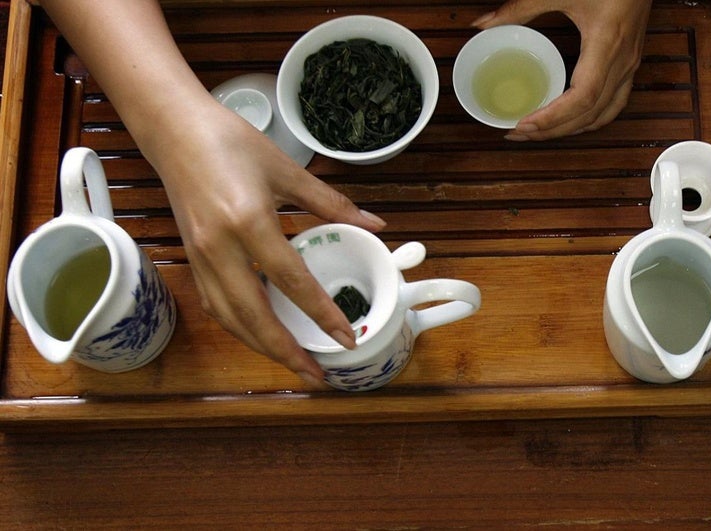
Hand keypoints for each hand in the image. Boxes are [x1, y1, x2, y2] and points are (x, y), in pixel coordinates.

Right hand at [153, 100, 385, 384]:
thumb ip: (332, 204)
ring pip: (230, 318)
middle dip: (286, 352)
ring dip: (261, 346)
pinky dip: (239, 326)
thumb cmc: (231, 142)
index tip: (346, 337)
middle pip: (253, 316)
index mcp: (248, 222)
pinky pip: (215, 304)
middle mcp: (220, 248)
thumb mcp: (287, 170)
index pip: (292, 281)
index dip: (321, 313)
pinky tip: (258, 332)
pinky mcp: (191, 259)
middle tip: (316, 374)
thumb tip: (374, 226)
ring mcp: (200, 257)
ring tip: (291, 362)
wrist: (174, 130)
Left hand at [473, 0, 652, 139]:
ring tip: (537, 132)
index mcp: (607, 46)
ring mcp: (629, 65)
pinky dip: (589, 120)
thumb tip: (483, 24)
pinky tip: (568, 121)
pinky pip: (613, 104)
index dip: (553, 118)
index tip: (523, 124)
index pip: (582, 99)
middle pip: (588, 115)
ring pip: (602, 115)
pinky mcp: (629, 63)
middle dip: (552, 131)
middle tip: (517, 133)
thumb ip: (520, 8)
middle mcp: (622, 62)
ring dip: (570, 130)